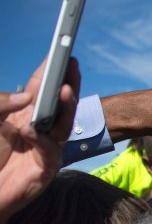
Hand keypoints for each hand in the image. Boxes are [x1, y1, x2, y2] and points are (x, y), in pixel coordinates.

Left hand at [0, 58, 79, 223]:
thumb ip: (1, 103)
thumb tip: (27, 97)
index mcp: (23, 116)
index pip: (40, 89)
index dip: (50, 71)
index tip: (60, 53)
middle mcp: (38, 130)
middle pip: (60, 104)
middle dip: (68, 83)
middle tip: (72, 64)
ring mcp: (45, 150)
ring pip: (63, 126)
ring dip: (66, 108)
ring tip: (64, 89)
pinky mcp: (46, 170)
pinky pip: (50, 152)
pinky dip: (41, 140)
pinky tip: (30, 130)